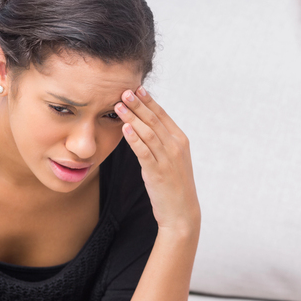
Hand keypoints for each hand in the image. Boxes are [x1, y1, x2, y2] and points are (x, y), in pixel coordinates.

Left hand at [115, 87, 199, 235]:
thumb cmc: (174, 186)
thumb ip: (161, 142)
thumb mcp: (172, 160)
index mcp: (180, 141)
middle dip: (138, 104)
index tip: (136, 88)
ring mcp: (168, 159)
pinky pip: (144, 151)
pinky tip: (124, 129)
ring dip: (132, 117)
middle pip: (154, 120)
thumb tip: (145, 127)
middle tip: (124, 90)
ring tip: (119, 106)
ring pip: (148, 132)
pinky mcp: (158, 172)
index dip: (148, 101)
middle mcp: (176, 147)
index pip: (162, 115)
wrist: (181, 212)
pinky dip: (134, 139)